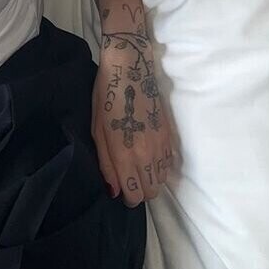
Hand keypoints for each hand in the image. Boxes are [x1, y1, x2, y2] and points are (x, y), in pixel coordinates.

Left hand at [91, 31, 177, 206]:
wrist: (131, 70)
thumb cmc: (107, 98)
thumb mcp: (97, 130)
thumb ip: (106, 163)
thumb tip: (114, 190)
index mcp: (125, 153)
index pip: (135, 194)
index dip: (127, 197)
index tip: (121, 190)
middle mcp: (147, 154)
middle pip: (151, 192)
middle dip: (140, 191)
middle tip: (129, 178)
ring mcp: (161, 145)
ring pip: (162, 181)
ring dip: (150, 180)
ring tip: (137, 166)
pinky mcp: (170, 136)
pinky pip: (168, 165)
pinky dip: (160, 167)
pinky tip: (148, 156)